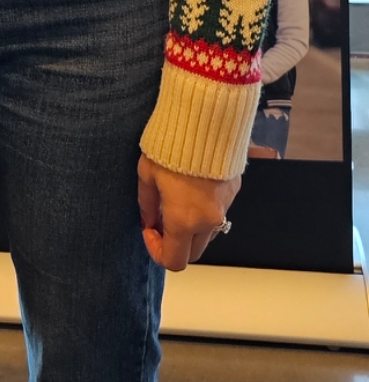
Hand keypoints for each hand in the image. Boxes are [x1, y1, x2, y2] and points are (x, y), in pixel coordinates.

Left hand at [137, 154, 240, 271]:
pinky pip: (219, 212)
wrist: (207, 119)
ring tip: (177, 199)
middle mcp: (208, 220)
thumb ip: (147, 204)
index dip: (157, 251)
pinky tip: (194, 187)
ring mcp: (224, 207)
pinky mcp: (234, 192)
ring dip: (192, 228)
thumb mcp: (147, 173)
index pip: (174, 261)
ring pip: (208, 234)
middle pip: (193, 252)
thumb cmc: (173, 144)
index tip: (149, 230)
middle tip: (161, 219)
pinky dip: (205, 210)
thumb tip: (149, 221)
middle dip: (175, 243)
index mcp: (183, 221)